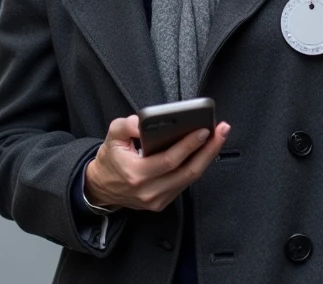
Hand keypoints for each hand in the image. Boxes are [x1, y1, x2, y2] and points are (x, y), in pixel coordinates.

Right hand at [83, 115, 230, 212]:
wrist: (101, 188)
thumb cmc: (110, 160)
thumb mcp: (111, 136)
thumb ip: (126, 125)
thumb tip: (143, 121)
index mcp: (136, 173)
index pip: (169, 160)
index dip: (189, 145)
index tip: (204, 130)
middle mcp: (149, 190)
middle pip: (187, 171)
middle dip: (208, 150)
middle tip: (221, 131)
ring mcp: (158, 199)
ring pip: (190, 179)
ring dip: (207, 157)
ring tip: (218, 138)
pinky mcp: (163, 202)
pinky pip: (185, 183)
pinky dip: (197, 166)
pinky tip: (205, 151)